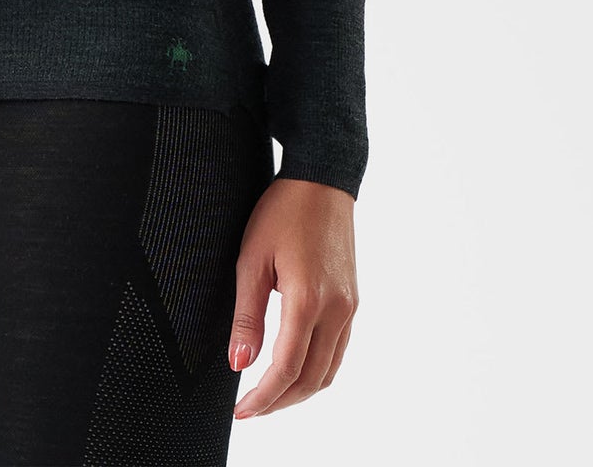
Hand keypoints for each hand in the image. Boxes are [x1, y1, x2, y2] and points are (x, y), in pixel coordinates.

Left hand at [228, 176, 358, 418]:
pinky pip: (338, 351)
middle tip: (251, 409)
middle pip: (311, 379)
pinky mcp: (353, 301)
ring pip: (328, 370)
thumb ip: (247, 317)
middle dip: (280, 402)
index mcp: (308, 301)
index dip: (262, 397)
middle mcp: (336, 310)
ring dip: (299, 391)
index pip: (286, 369)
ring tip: (269, 395)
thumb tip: (240, 364)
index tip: (241, 411)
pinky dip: (316, 370)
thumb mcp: (252, 259)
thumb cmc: (282, 212)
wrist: (322, 180)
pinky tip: (294, 368)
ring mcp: (349, 308)